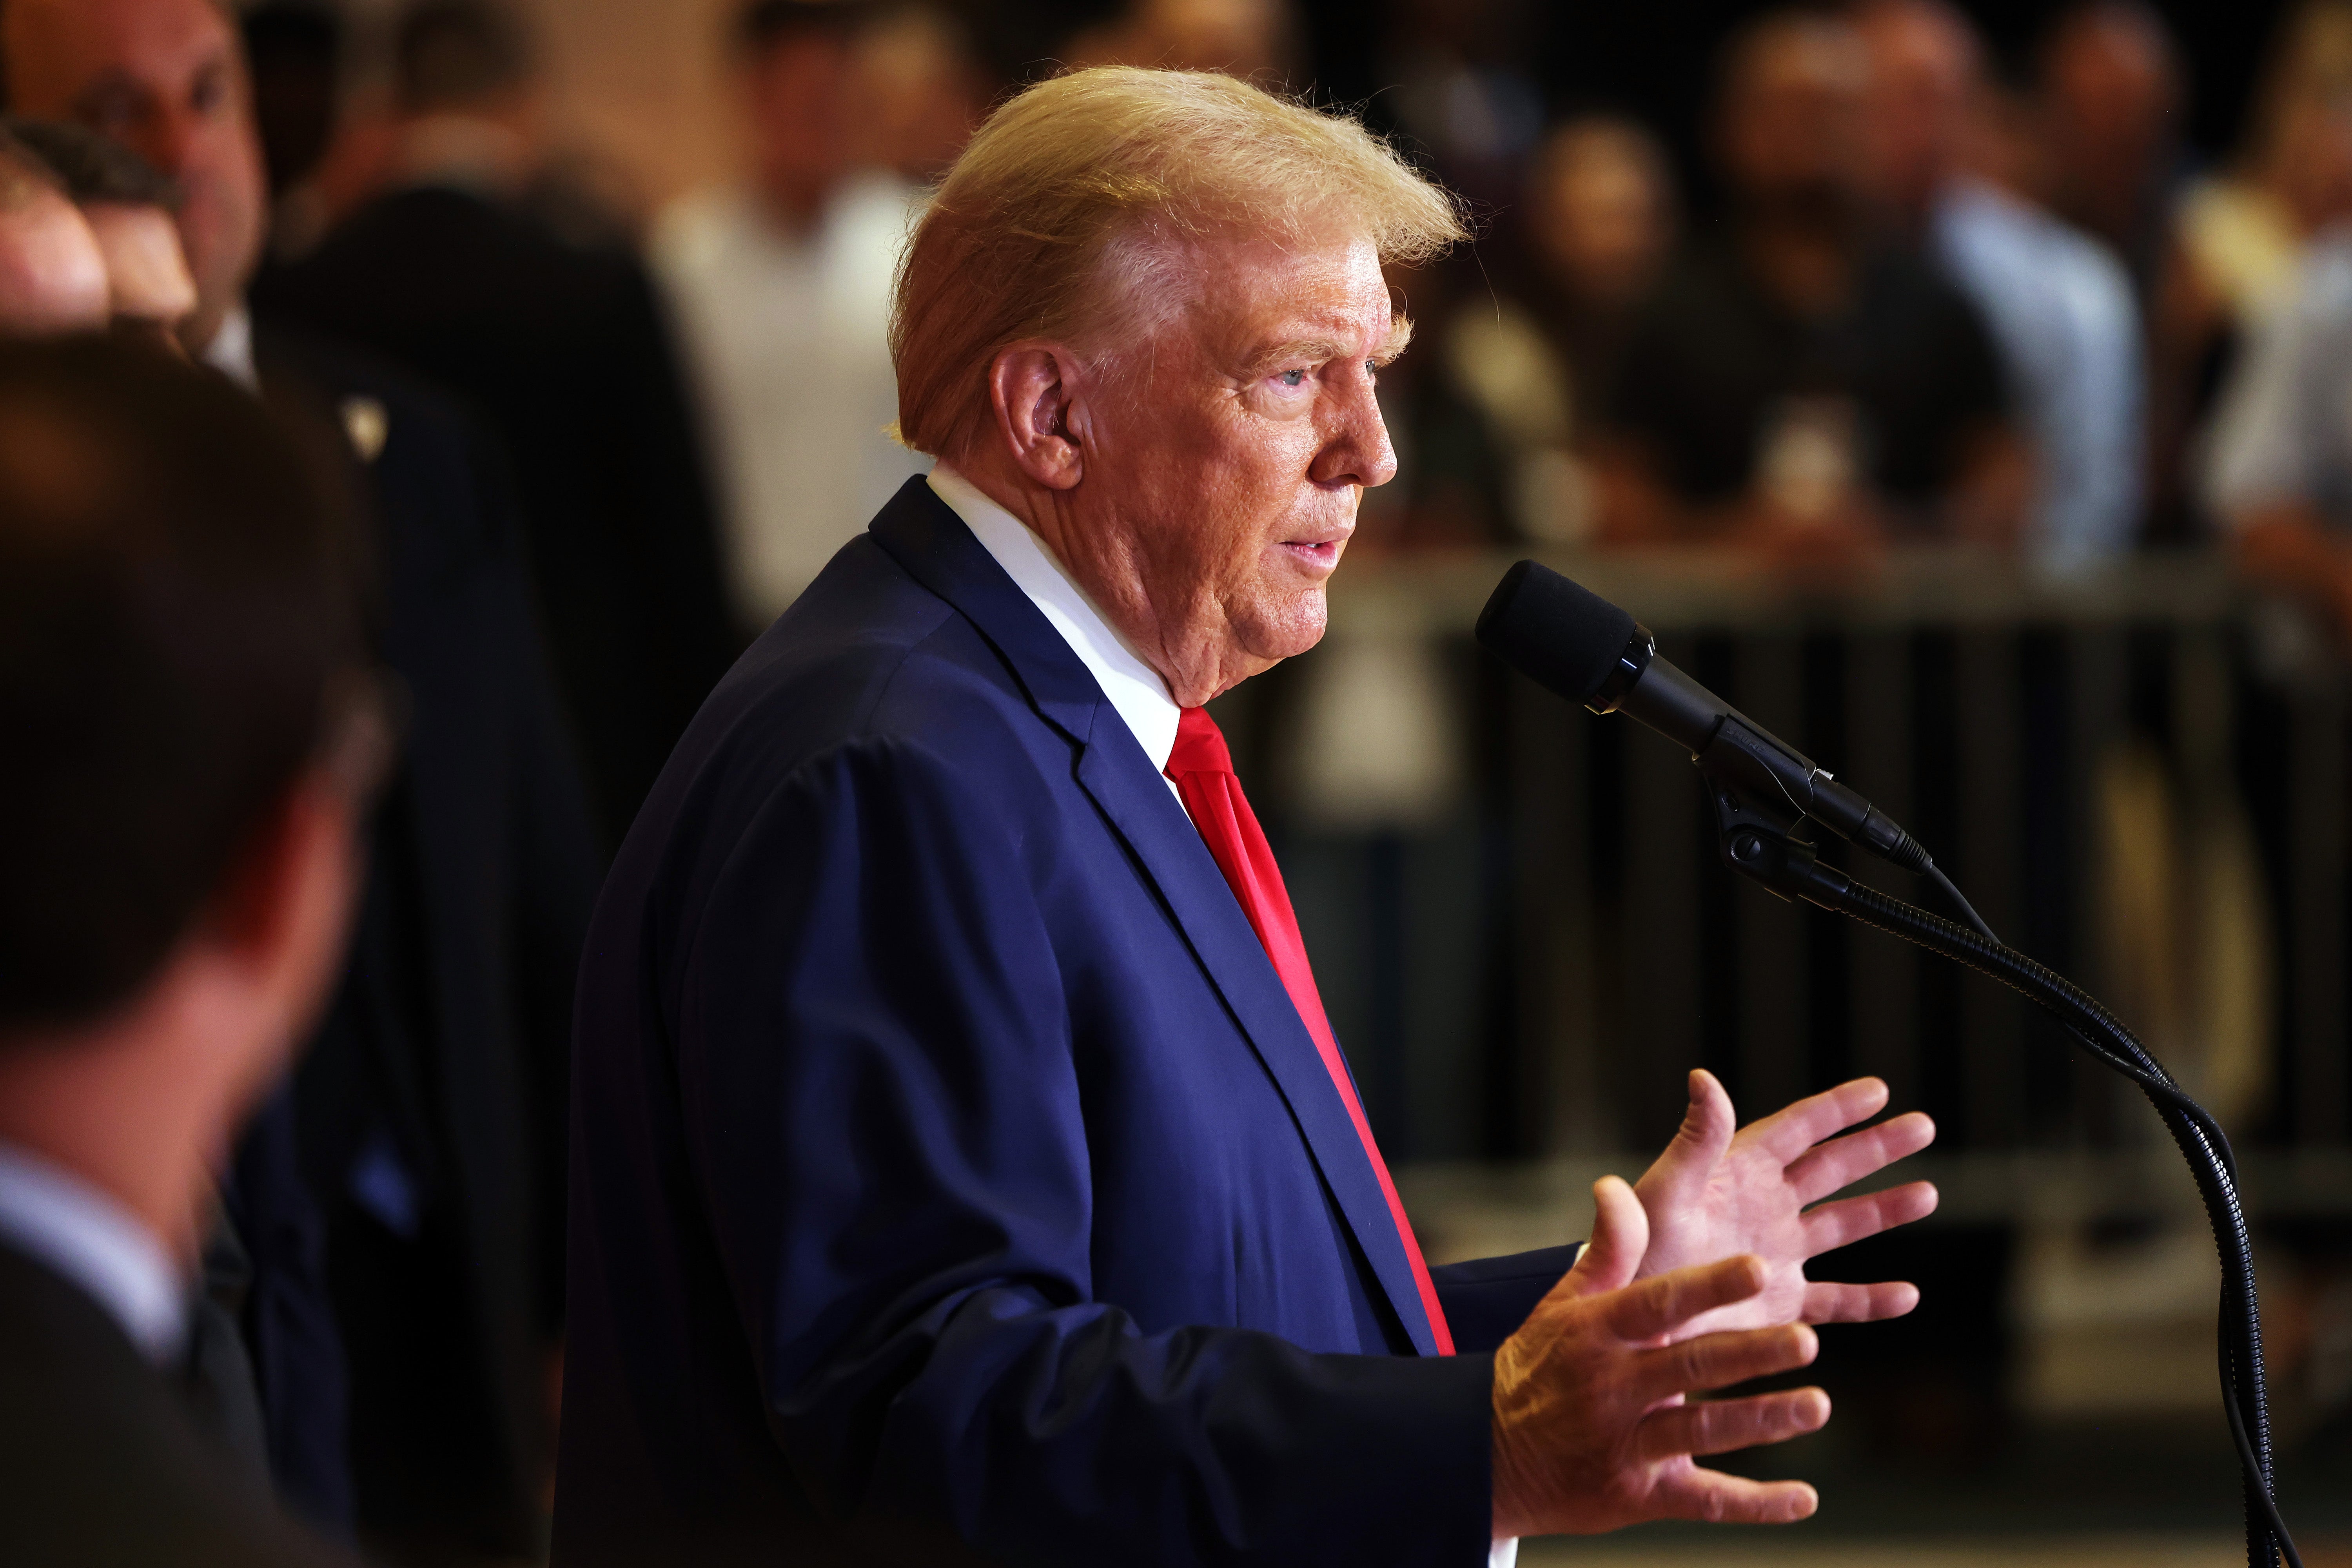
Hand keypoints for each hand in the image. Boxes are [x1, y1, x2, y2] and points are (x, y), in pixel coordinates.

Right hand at [1491, 1176, 1828, 1537]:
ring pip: (1701, 1429)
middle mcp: (1612, 1386)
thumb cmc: (1542, 1364)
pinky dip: (1756, 1503)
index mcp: (1597, 1331)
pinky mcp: (1640, 1495)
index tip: (1757, 1267)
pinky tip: (1804, 1498)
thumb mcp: (1563, 1304)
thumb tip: (1613, 1185)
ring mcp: (1626, 1443)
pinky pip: (1704, 1500)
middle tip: (1807, 1339)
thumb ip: (1607, 1251)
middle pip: (1690, 1364)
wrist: (1491, 1452)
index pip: (1658, 1303)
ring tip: (1818, 1405)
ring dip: (1762, 1419)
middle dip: (1749, 1352)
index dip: (1708, 1287)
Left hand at [1634, 1071, 1936, 1338]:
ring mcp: (1777, 1254)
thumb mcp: (1665, 1192)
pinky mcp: (1781, 1303)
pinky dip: (1871, 1301)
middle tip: (1924, 1125)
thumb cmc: (1634, 1252)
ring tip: (1929, 1194)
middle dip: (1877, 1147)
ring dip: (1885, 1211)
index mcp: (1737, 1173)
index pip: (1796, 1129)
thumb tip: (1703, 1077)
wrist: (1628, 1322)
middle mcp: (1763, 1208)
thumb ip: (1694, 1141)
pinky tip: (1908, 1296)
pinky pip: (1837, 1300)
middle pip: (1831, 1169)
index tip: (1879, 1090)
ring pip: (1843, 1227)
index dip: (1836, 1109)